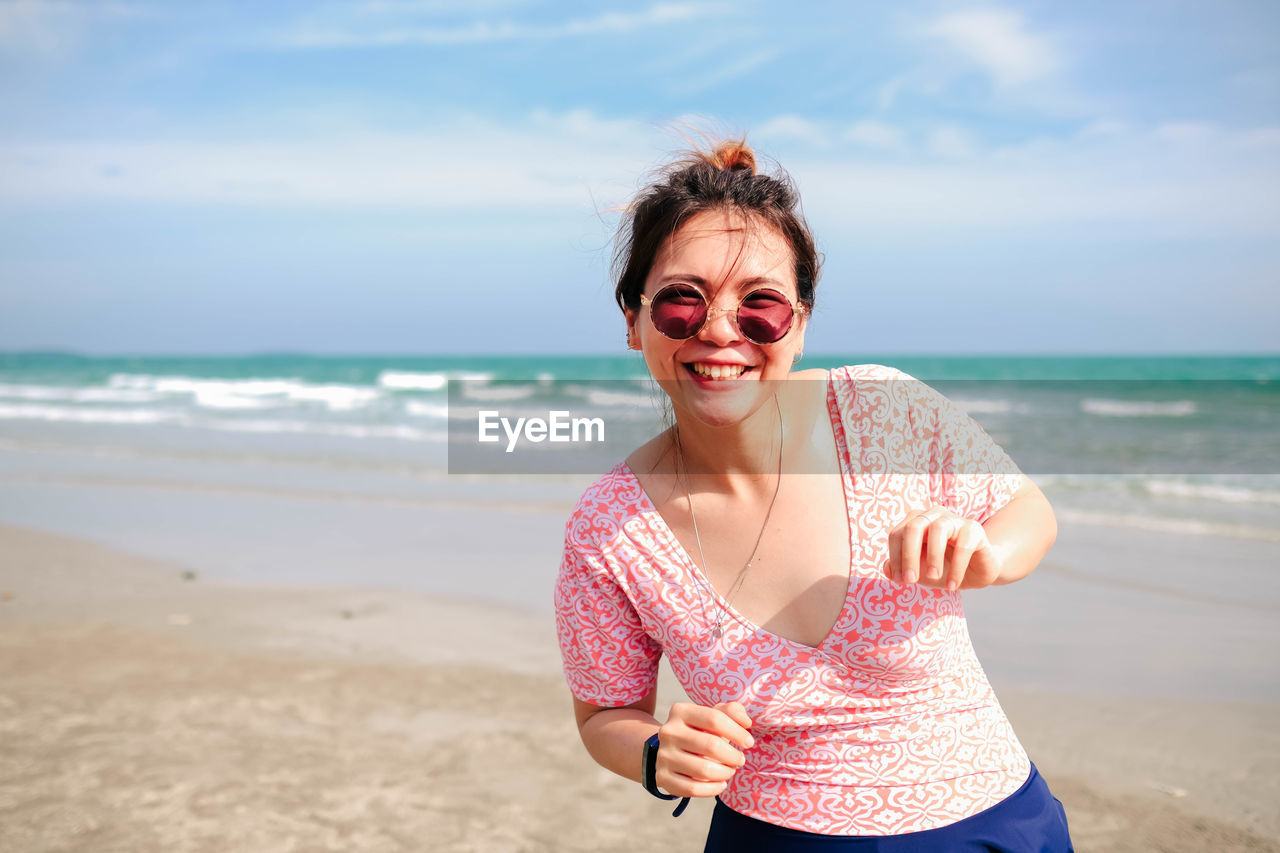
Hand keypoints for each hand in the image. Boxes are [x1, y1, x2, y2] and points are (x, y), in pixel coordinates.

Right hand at [654, 701, 754, 797]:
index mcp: (680, 711)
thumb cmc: (700, 731)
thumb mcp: (713, 715)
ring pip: (704, 770)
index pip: (715, 719)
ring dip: (725, 773)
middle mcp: (669, 732)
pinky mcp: (663, 777)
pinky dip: (713, 789)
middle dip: (733, 756)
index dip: (737, 732)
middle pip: (711, 745)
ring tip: (730, 770)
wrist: (671, 750)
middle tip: (739, 760)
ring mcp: (664, 756)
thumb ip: (732, 711)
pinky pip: (693, 788)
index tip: (749, 742)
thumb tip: (745, 722)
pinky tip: (721, 784)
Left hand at [884, 505, 1002, 590]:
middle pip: (914, 527)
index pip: (897, 534)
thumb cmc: (943, 567)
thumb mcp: (919, 571)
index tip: (899, 581)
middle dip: (909, 555)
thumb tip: (887, 569)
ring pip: (938, 529)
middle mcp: (933, 515)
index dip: (895, 557)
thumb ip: (900, 568)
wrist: (977, 571)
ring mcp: (955, 520)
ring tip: (933, 578)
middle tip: (910, 580)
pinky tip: (952, 585)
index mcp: (916, 522)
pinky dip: (956, 568)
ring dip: (933, 557)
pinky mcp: (975, 530)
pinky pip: (964, 545)